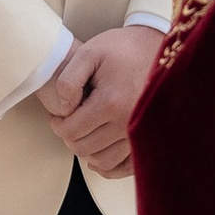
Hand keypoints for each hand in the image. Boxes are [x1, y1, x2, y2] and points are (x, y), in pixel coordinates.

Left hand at [38, 26, 160, 177]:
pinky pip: (125, 167)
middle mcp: (127, 123)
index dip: (57, 125)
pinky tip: (100, 151)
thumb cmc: (122, 49)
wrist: (157, 46)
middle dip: (69, 136)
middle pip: (84, 148)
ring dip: (87, 150)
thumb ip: (68, 80)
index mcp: (110, 102)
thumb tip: (64, 109)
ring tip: (85, 131)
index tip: (58, 115)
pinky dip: (109, 166)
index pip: (71, 131)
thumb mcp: (89, 53)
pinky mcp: (148, 138)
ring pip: (103, 161)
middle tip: (69, 120)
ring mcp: (140, 134)